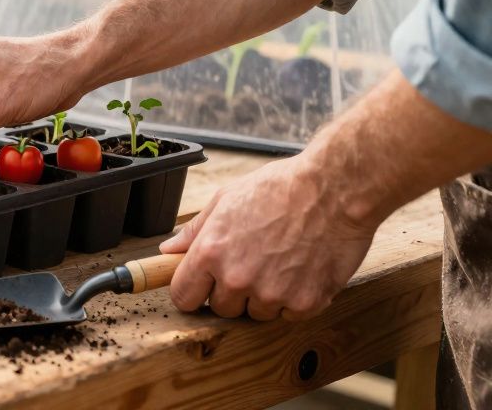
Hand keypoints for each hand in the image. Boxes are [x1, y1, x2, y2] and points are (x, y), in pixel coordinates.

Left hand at [159, 153, 377, 320]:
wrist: (334, 189)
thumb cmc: (280, 188)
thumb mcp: (226, 199)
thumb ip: (194, 231)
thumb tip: (169, 250)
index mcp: (211, 252)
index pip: (184, 296)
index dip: (191, 292)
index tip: (201, 287)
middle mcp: (238, 278)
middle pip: (221, 309)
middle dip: (230, 292)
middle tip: (250, 264)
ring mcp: (273, 293)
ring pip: (256, 314)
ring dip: (263, 297)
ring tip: (279, 262)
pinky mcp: (306, 302)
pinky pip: (289, 315)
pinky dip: (294, 300)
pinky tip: (301, 270)